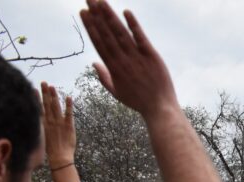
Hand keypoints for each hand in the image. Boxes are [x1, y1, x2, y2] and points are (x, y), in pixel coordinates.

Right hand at [41, 82, 75, 166]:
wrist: (59, 158)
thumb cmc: (51, 149)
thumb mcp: (42, 137)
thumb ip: (41, 127)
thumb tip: (38, 120)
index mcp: (43, 124)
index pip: (39, 108)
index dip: (36, 98)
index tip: (33, 89)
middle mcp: (50, 121)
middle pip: (47, 104)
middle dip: (45, 92)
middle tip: (44, 82)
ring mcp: (59, 123)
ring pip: (56, 106)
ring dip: (54, 96)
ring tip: (52, 86)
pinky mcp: (69, 126)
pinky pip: (69, 114)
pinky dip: (69, 105)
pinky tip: (69, 97)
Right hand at [80, 0, 178, 118]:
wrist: (159, 108)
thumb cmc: (138, 101)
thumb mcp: (117, 92)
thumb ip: (104, 77)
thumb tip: (94, 63)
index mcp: (113, 68)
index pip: (99, 42)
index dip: (90, 26)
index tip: (83, 12)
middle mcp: (123, 60)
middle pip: (107, 34)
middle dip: (96, 15)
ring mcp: (137, 57)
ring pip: (120, 33)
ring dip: (110, 16)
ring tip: (101, 1)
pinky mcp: (152, 56)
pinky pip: (141, 38)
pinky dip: (133, 25)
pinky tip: (126, 12)